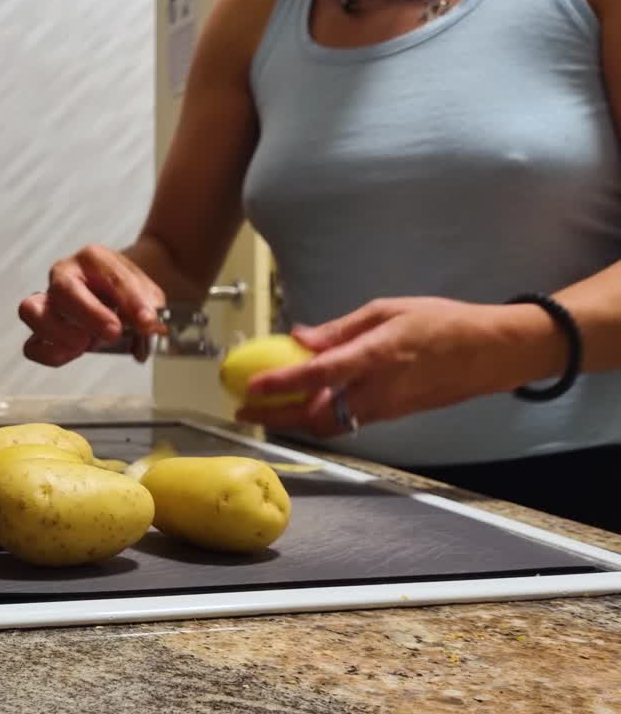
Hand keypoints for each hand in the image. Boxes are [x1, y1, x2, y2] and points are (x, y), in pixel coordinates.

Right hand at [19, 244, 166, 365]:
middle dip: (89, 314)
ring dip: (59, 332)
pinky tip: (73, 354)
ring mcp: (47, 301)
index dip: (129, 301)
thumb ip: (148, 307)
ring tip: (85, 343)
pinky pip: (31, 344)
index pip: (109, 276)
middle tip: (113, 332)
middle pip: (61, 289)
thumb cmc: (127, 292)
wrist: (116, 293)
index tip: (146, 321)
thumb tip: (148, 325)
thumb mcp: (147, 294)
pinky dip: (50, 353)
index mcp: (93, 259)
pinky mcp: (42, 329)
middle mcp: (64, 275)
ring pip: (31, 310)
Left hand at [234, 297, 551, 436]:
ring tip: (263, 412)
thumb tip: (299, 337)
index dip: (282, 384)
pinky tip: (301, 408)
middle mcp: (378, 389)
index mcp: (376, 356)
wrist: (492, 353)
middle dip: (275, 416)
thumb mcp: (388, 311)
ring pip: (328, 424)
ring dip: (292, 421)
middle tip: (243, 412)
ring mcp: (385, 408)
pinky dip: (317, 419)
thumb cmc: (442, 323)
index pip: (319, 375)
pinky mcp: (392, 417)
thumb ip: (340, 329)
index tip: (251, 388)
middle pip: (315, 414)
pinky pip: (346, 422)